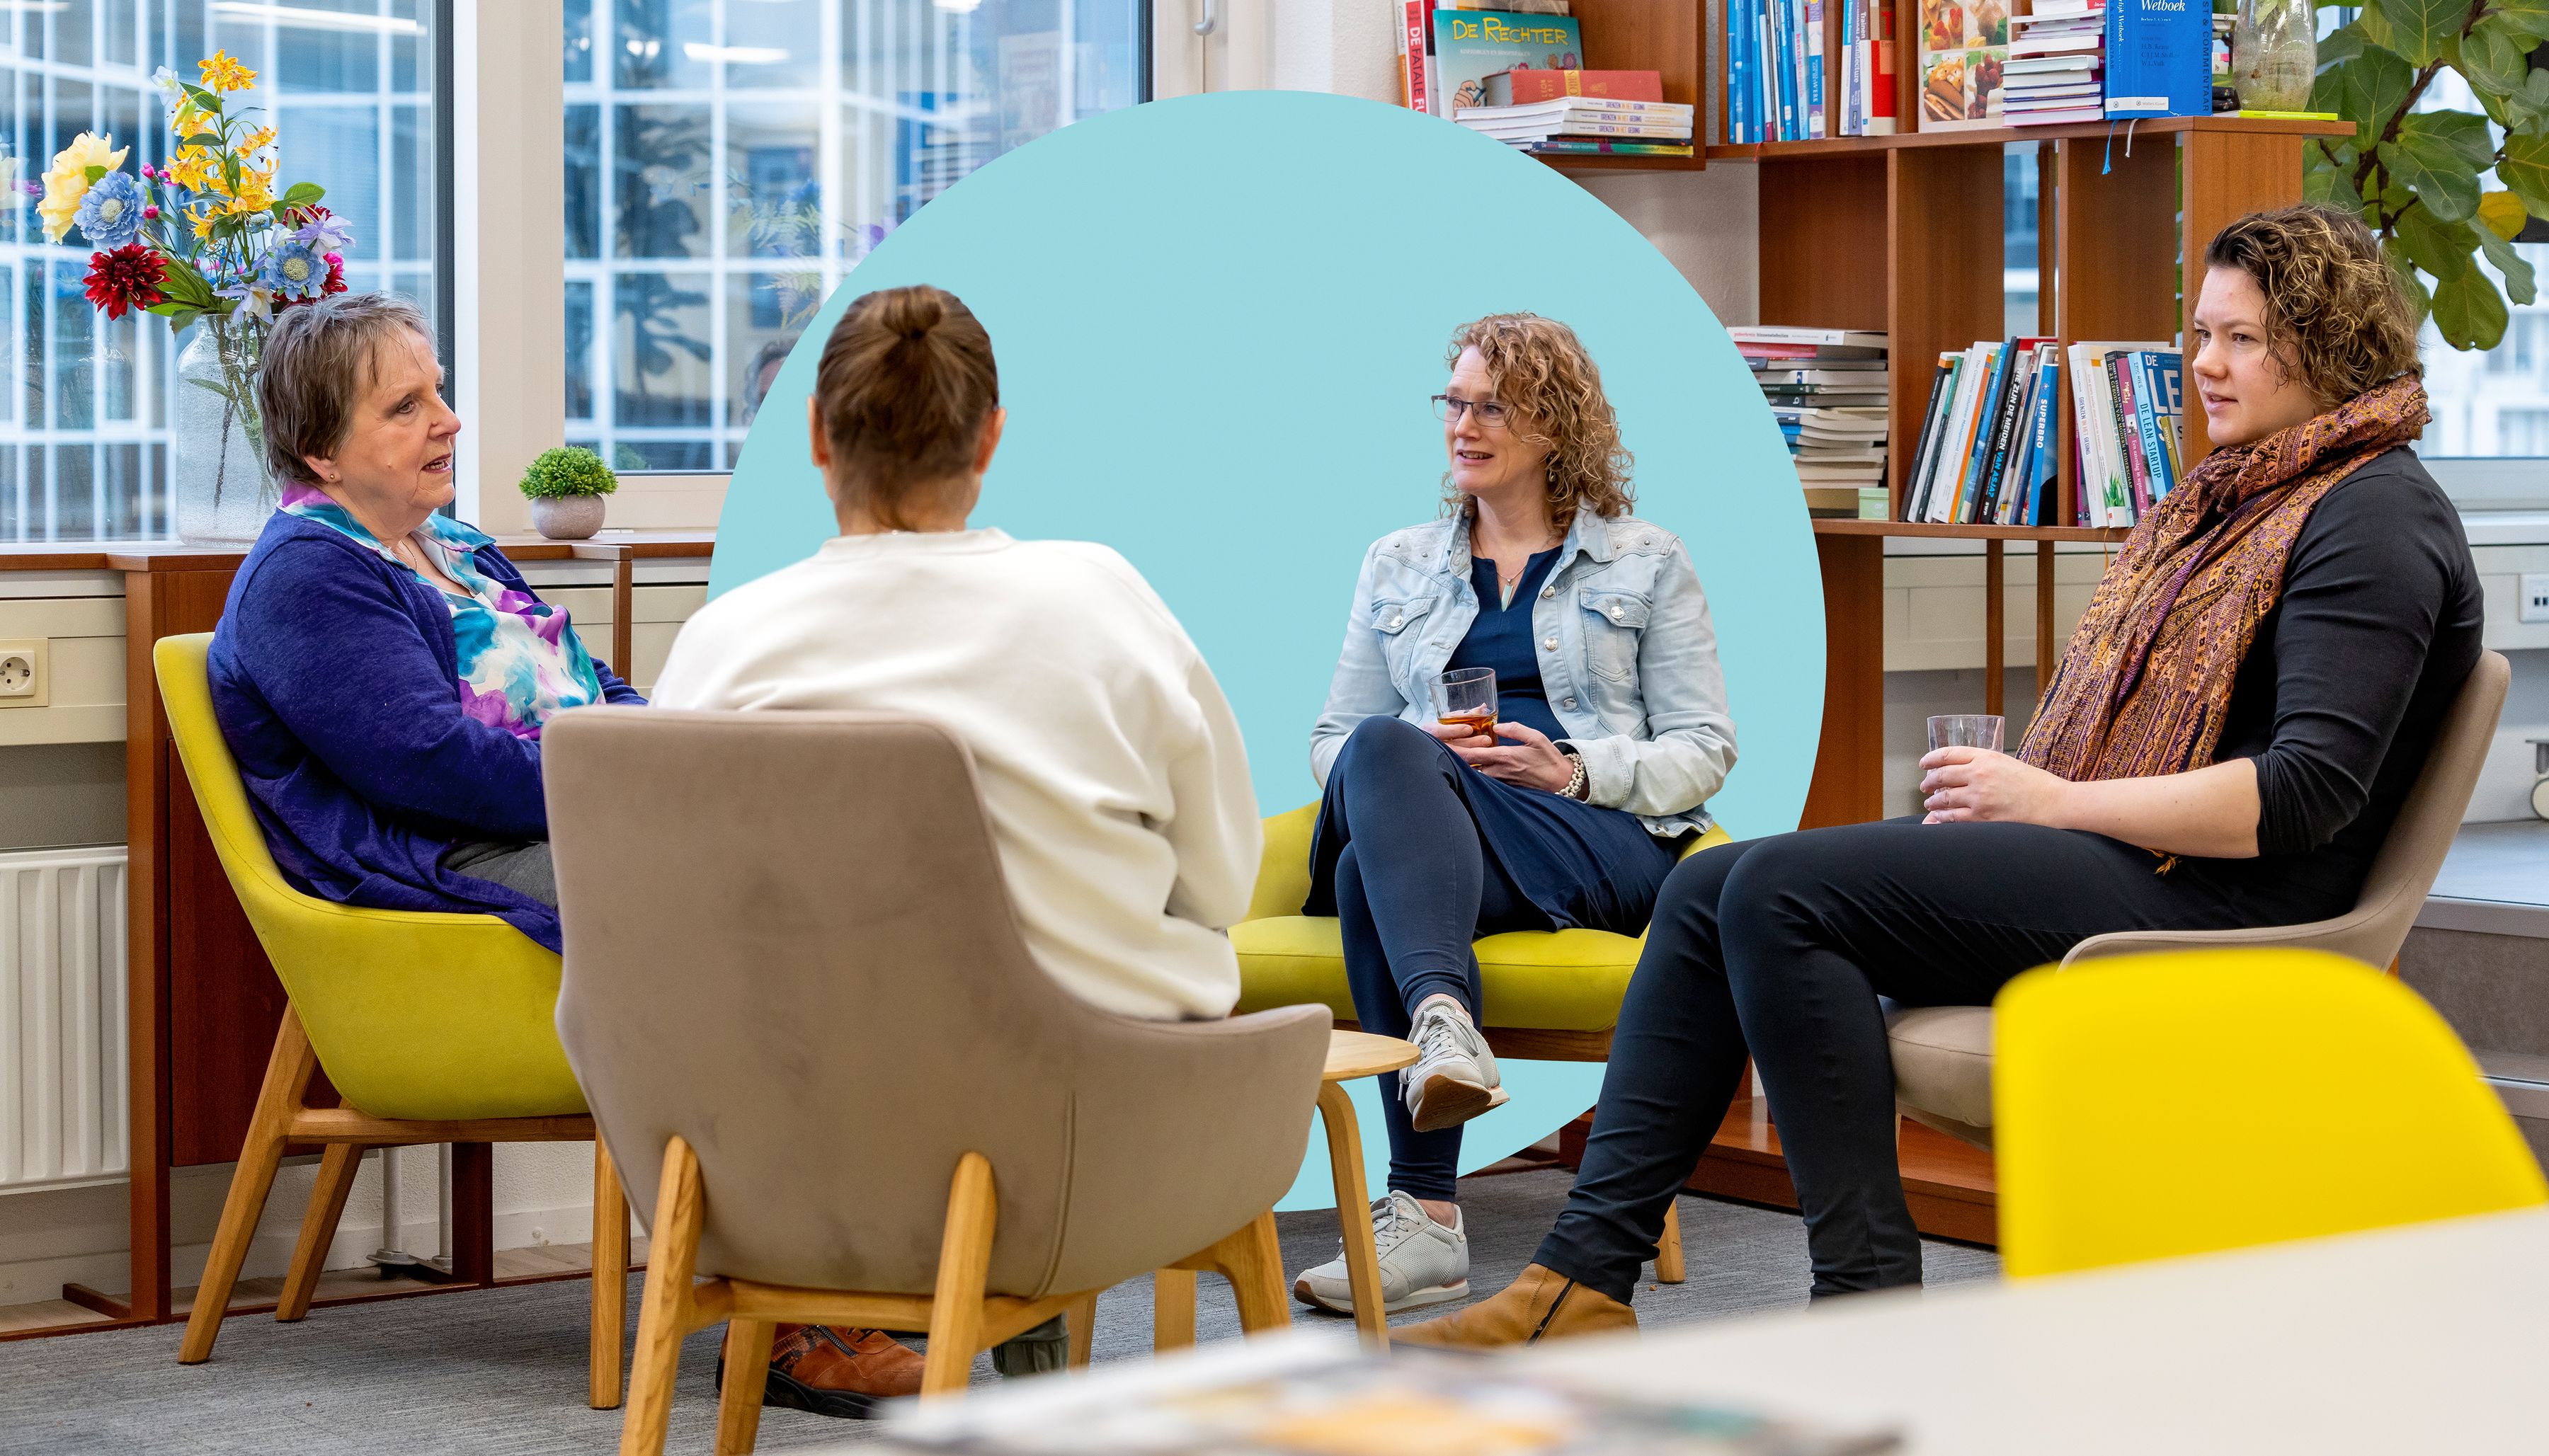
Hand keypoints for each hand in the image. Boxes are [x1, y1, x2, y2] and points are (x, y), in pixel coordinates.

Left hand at [1451, 720, 1577, 793]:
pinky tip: (1472, 767)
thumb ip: (1515, 729)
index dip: (1455, 750)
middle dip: (1456, 759)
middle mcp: (1499, 771)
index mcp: (1505, 757)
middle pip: (1470, 766)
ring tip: (1452, 757)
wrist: (1562, 782)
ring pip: (1476, 774)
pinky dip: (1477, 773)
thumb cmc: (1550, 759)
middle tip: (1442, 749)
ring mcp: (1501, 781)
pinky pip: (1486, 780)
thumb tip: (1496, 726)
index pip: (1473, 754)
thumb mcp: (1536, 737)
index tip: (1442, 745)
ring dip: (1465, 766)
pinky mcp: (1505, 787)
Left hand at [1918, 746, 2069, 825]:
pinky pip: (1952, 818)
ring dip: (1933, 802)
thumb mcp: (2007, 763)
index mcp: (1986, 757)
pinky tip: (1938, 818)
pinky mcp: (1982, 817)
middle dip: (1929, 782)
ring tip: (1930, 804)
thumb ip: (1983, 764)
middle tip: (1924, 786)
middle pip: (1941, 776)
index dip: (1931, 759)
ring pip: (1943, 798)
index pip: (1948, 754)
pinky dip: (1941, 818)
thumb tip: (1961, 772)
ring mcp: (1979, 797)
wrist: (2055, 804)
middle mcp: (1979, 774)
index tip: (1924, 764)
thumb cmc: (2035, 784)